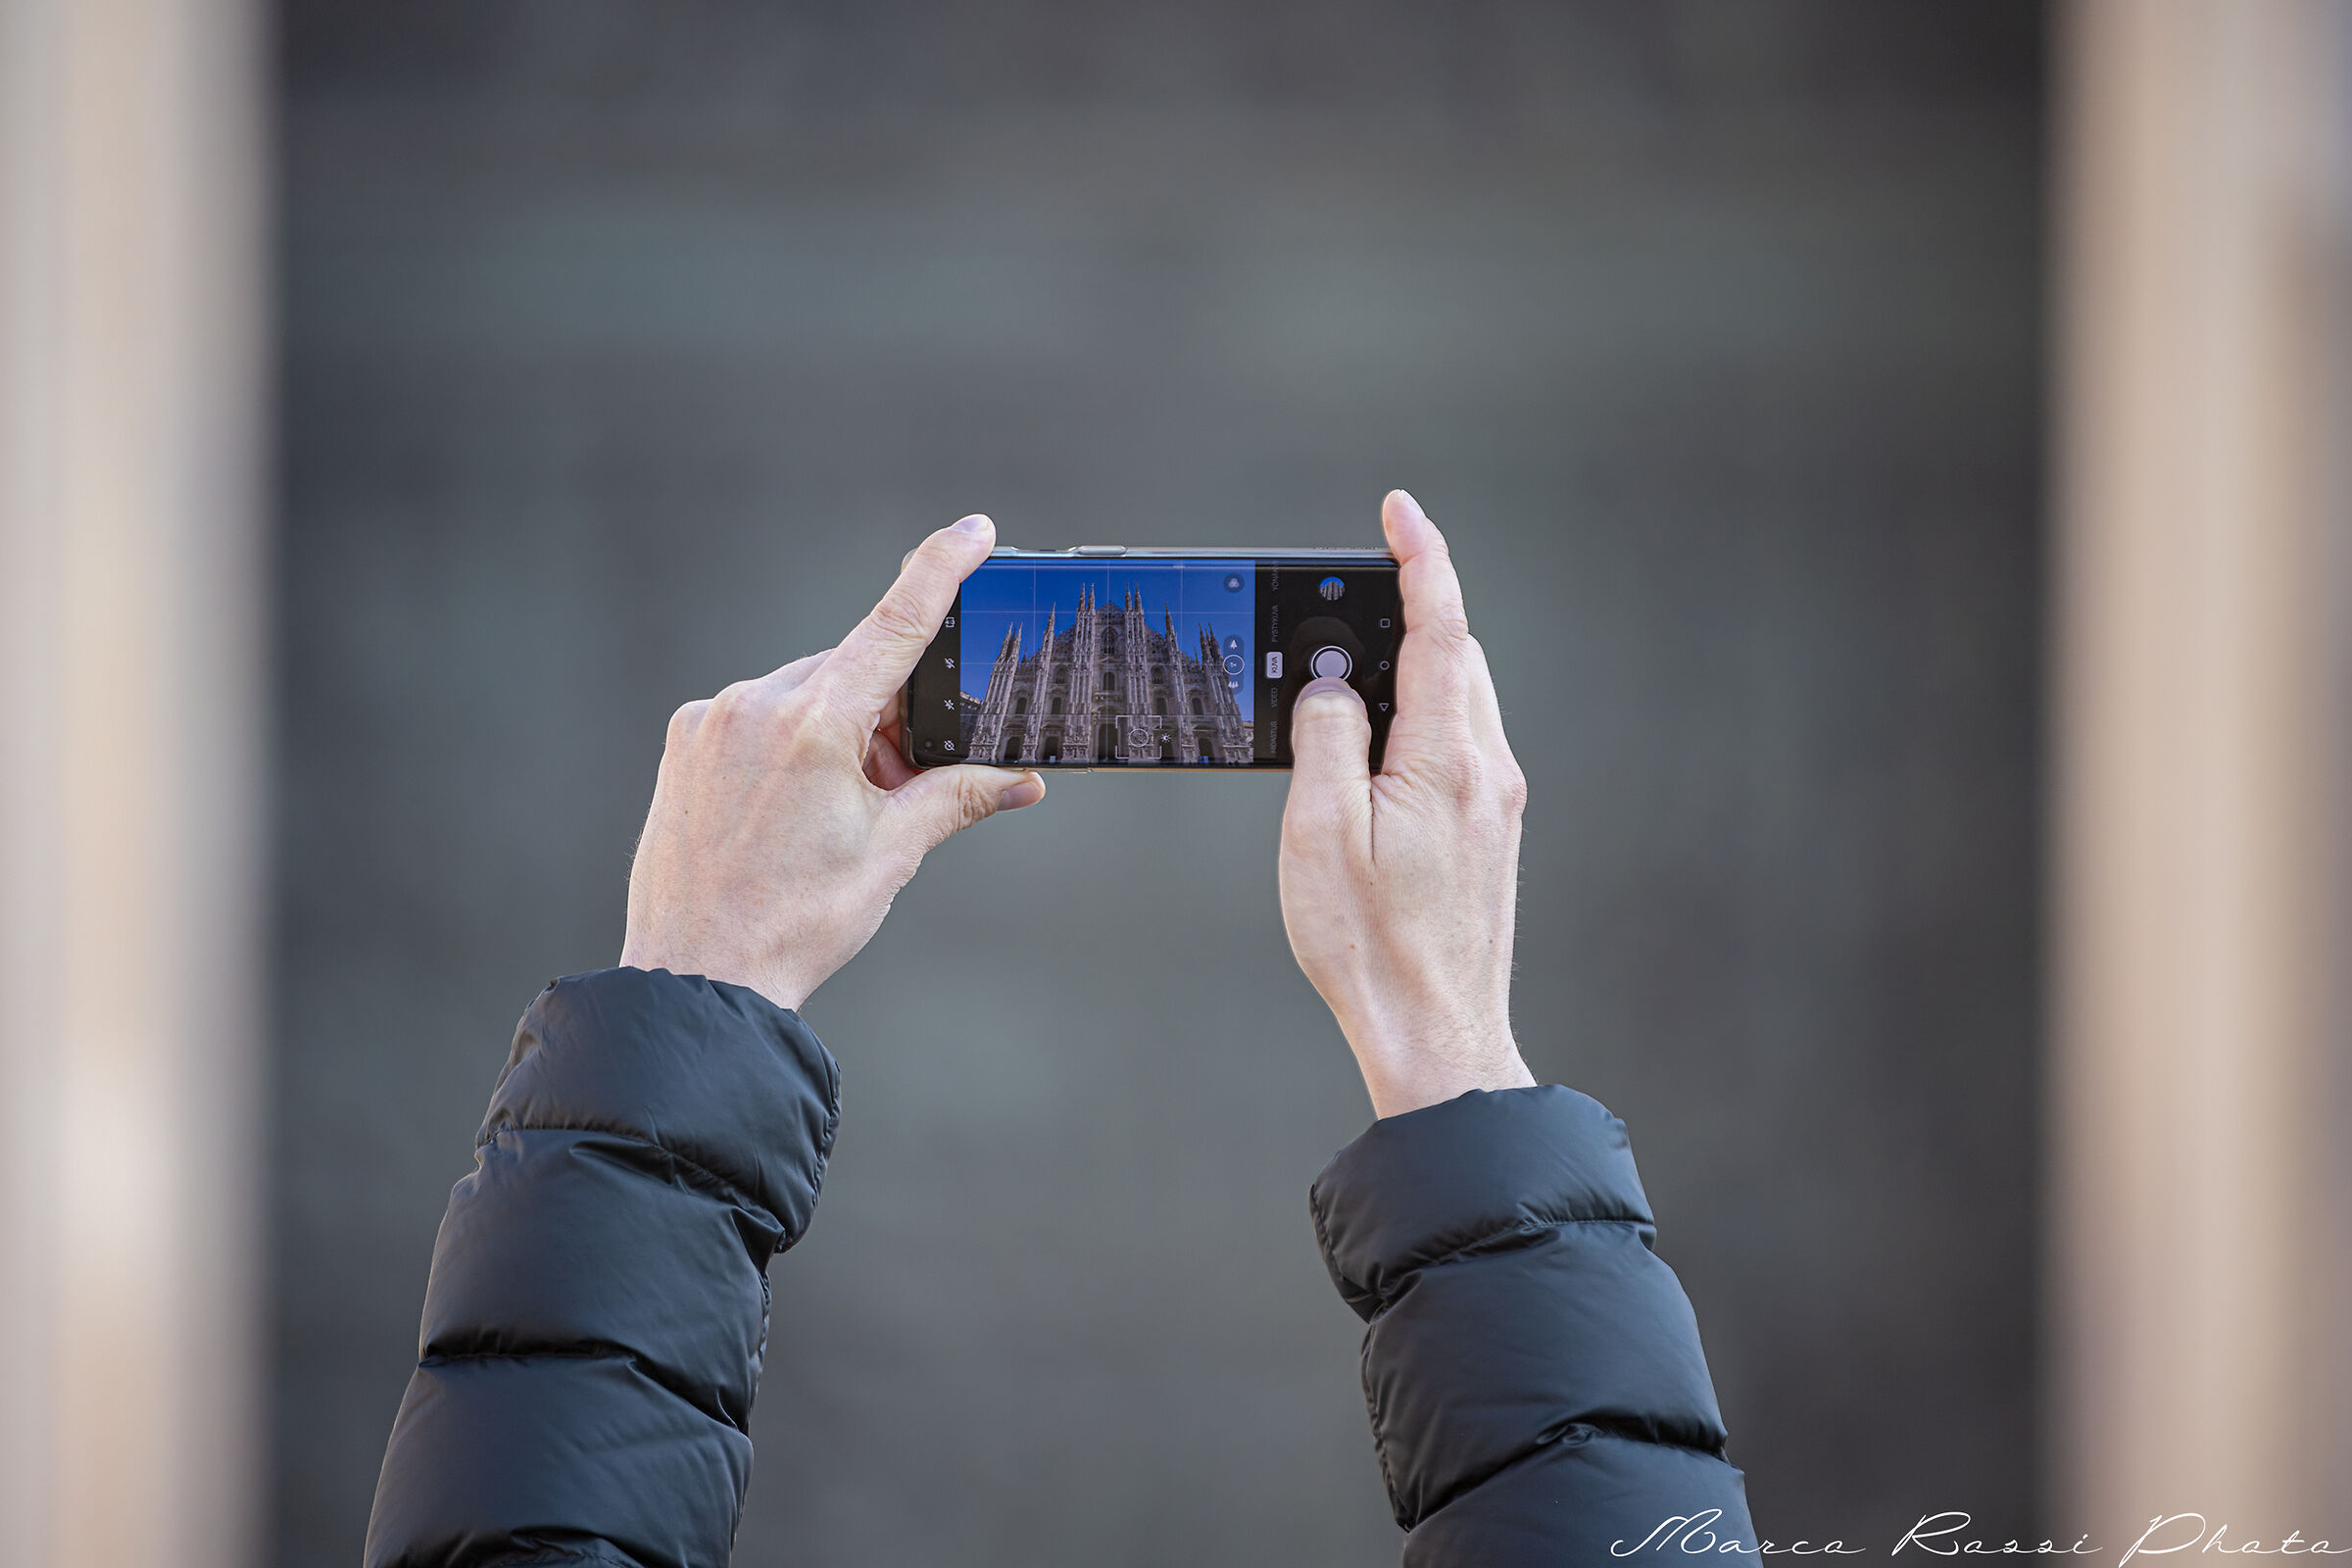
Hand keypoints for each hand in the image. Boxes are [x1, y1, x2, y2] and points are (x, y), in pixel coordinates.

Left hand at [620, 515, 1043, 1010]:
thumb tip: (1021, 781)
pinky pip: (754, 718)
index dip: (939, 570)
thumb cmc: (794, 924)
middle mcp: (755, 705)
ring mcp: (710, 722)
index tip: (973, 531)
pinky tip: (788, 811)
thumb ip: (958, 797)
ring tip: (833, 815)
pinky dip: (786, 745)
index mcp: (814, 725)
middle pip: (849, 672)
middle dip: (884, 716)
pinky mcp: (683, 743)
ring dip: (834, 733)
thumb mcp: (891, 854)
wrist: (697, 980)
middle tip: (896, 784)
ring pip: (801, 695)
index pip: (894, 625)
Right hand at [1279, 491, 1534, 1118]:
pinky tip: (1371, 752)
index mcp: (1449, 758)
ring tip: (1342, 685)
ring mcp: (1496, 803)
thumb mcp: (1320, 831)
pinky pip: (1457, 745)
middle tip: (1343, 602)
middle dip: (1407, 614)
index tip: (1398, 510)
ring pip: (1458, 700)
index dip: (1420, 558)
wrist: (1437, 1035)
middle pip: (1455, 656)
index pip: (1442, 627)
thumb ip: (1326, 736)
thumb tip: (1330, 683)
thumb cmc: (1371, 945)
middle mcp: (1489, 771)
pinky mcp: (1490, 833)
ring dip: (1410, 671)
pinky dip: (1417, 720)